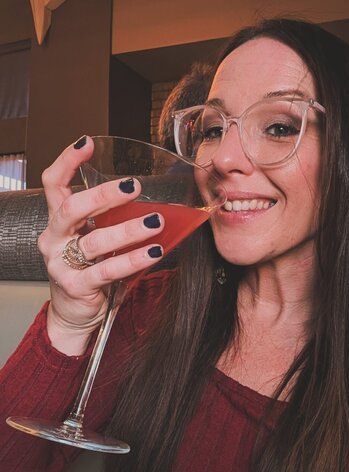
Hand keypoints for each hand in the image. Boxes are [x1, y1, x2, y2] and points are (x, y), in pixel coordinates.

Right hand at [38, 136, 163, 354]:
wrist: (76, 313)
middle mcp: (54, 239)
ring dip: (129, 229)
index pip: (54, 184)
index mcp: (58, 222)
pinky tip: (154, 252)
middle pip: (72, 207)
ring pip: (94, 241)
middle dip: (104, 194)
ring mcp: (61, 264)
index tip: (87, 142)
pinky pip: (107, 270)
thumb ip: (109, 221)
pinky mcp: (76, 286)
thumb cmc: (89, 271)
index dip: (67, 161)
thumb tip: (150, 202)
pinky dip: (133, 259)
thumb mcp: (93, 240)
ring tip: (155, 221)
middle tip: (135, 186)